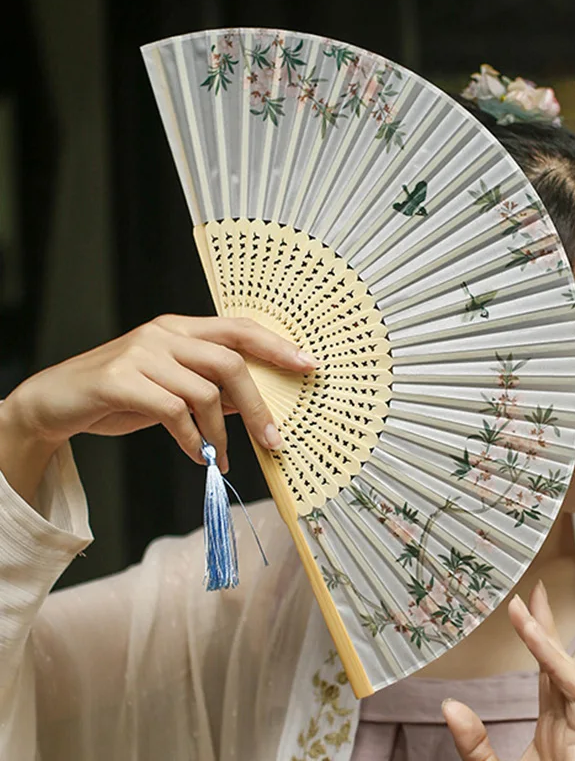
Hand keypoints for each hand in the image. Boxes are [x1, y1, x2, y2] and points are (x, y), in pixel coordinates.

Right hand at [0, 315, 315, 502]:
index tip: (308, 364)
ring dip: (221, 433)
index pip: (239, 328)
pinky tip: (195, 454)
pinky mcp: (120, 379)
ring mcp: (142, 354)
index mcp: (180, 328)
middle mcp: (164, 334)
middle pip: (230, 362)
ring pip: (203, 392)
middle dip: (257, 405)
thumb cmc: (120, 393)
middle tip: (273, 439)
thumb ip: (209, 387)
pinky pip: (173, 412)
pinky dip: (191, 439)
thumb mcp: (170, 385)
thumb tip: (254, 404)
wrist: (55, 400)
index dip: (277, 345)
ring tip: (221, 457)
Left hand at [444, 582, 574, 760]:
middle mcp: (574, 731)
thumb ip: (474, 745)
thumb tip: (449, 704)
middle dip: (548, 631)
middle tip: (529, 594)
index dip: (539, 632)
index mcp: (554, 728)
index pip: (548, 669)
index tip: (526, 597)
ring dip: (559, 658)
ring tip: (535, 628)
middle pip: (563, 670)